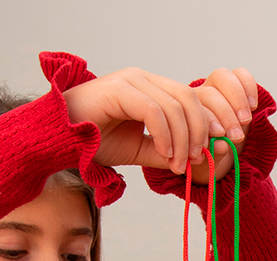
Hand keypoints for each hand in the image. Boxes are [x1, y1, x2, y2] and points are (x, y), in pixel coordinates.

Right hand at [63, 66, 257, 176]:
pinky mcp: (118, 88)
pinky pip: (153, 110)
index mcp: (152, 90)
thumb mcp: (139, 151)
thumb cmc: (94, 142)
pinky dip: (164, 135)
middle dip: (202, 130)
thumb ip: (165, 153)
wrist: (60, 140)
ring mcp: (131, 80)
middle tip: (199, 160)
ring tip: (178, 164)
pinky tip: (165, 155)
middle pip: (189, 98)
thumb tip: (195, 162)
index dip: (209, 123)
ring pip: (174, 105)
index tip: (217, 149)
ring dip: (183, 139)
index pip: (192, 99)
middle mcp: (144, 79)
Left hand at [190, 67, 257, 183]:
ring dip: (236, 98)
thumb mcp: (208, 163)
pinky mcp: (236, 85)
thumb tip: (222, 145)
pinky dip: (248, 88)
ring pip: (222, 77)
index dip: (209, 121)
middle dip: (225, 115)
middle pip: (209, 93)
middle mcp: (198, 97)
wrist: (221, 155)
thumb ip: (213, 155)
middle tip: (236, 136)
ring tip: (246, 120)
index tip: (221, 137)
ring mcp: (216, 88)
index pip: (195, 110)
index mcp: (185, 115)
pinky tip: (253, 107)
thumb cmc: (209, 160)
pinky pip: (241, 75)